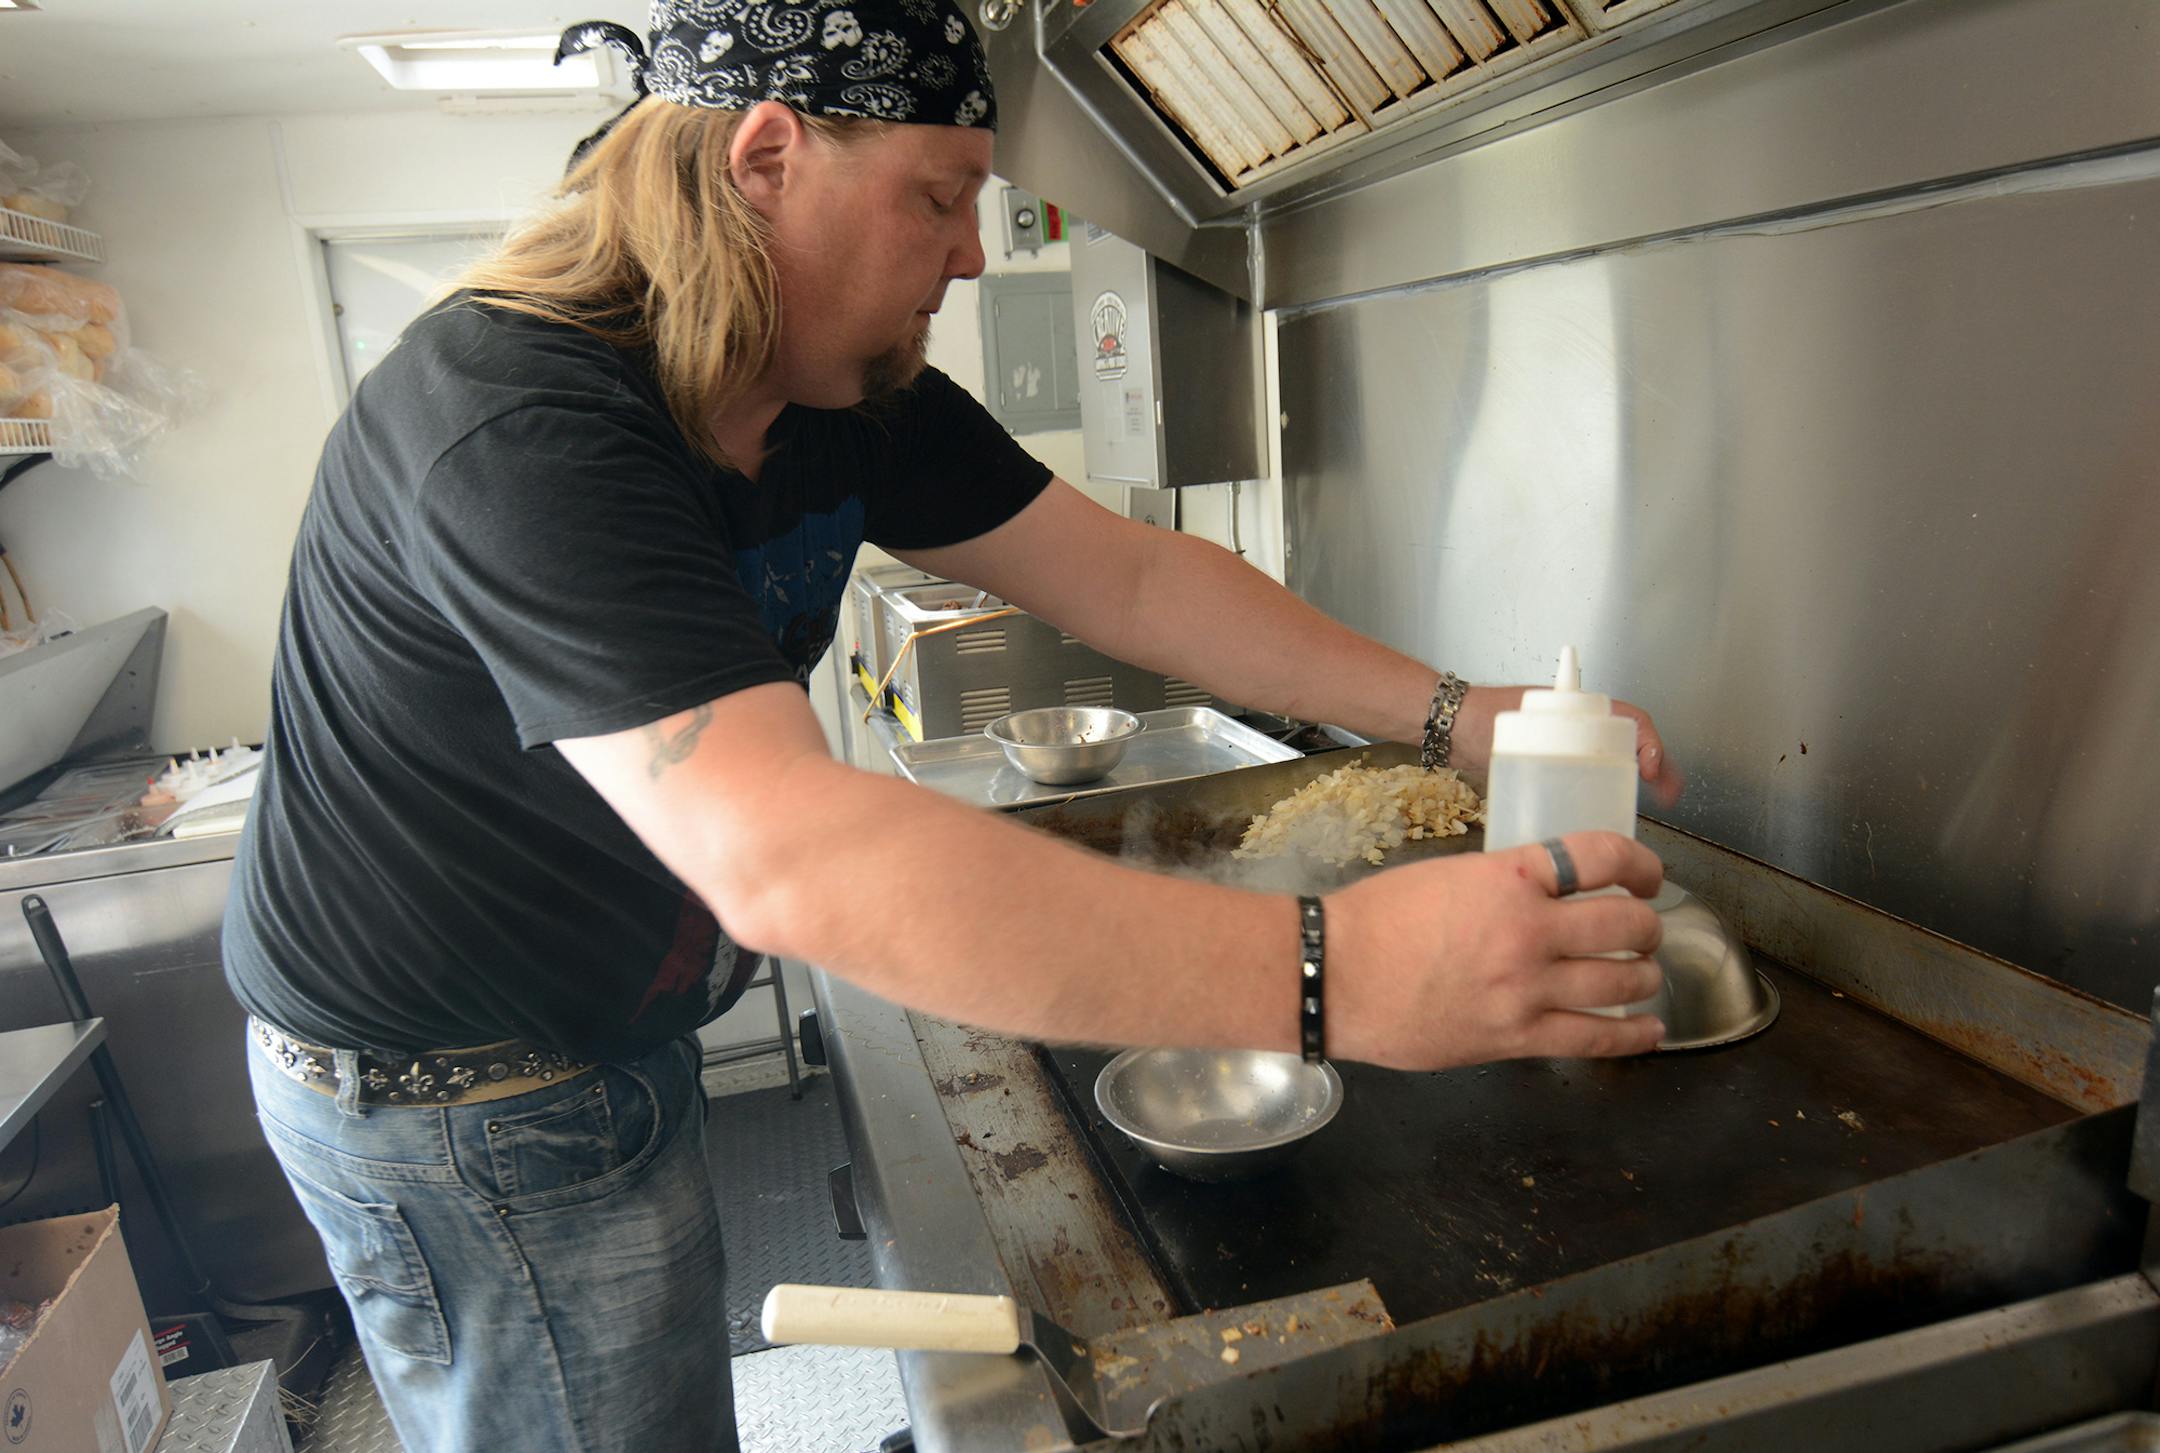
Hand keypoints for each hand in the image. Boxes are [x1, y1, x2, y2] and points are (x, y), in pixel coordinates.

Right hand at [1325, 831, 1665, 1069]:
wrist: (1332, 976)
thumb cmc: (1375, 919)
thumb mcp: (1449, 876)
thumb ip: (1504, 885)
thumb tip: (1542, 900)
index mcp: (1511, 877)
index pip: (1603, 856)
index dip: (1641, 864)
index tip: (1646, 877)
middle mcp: (1530, 931)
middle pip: (1627, 924)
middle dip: (1647, 926)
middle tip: (1642, 932)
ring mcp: (1527, 989)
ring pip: (1623, 981)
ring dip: (1643, 976)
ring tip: (1641, 976)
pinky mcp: (1517, 1038)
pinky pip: (1596, 1037)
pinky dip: (1633, 1035)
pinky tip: (1649, 1029)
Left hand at [1452, 687, 1684, 808]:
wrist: (1448, 728)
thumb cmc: (1477, 720)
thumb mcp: (1516, 727)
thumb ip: (1534, 737)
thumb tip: (1559, 756)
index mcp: (1576, 708)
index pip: (1629, 717)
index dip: (1651, 742)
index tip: (1652, 769)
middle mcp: (1577, 723)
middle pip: (1630, 740)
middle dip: (1656, 764)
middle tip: (1668, 792)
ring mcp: (1569, 741)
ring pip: (1616, 756)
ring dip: (1637, 776)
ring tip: (1651, 802)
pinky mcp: (1556, 760)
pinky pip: (1592, 771)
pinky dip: (1609, 787)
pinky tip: (1610, 811)